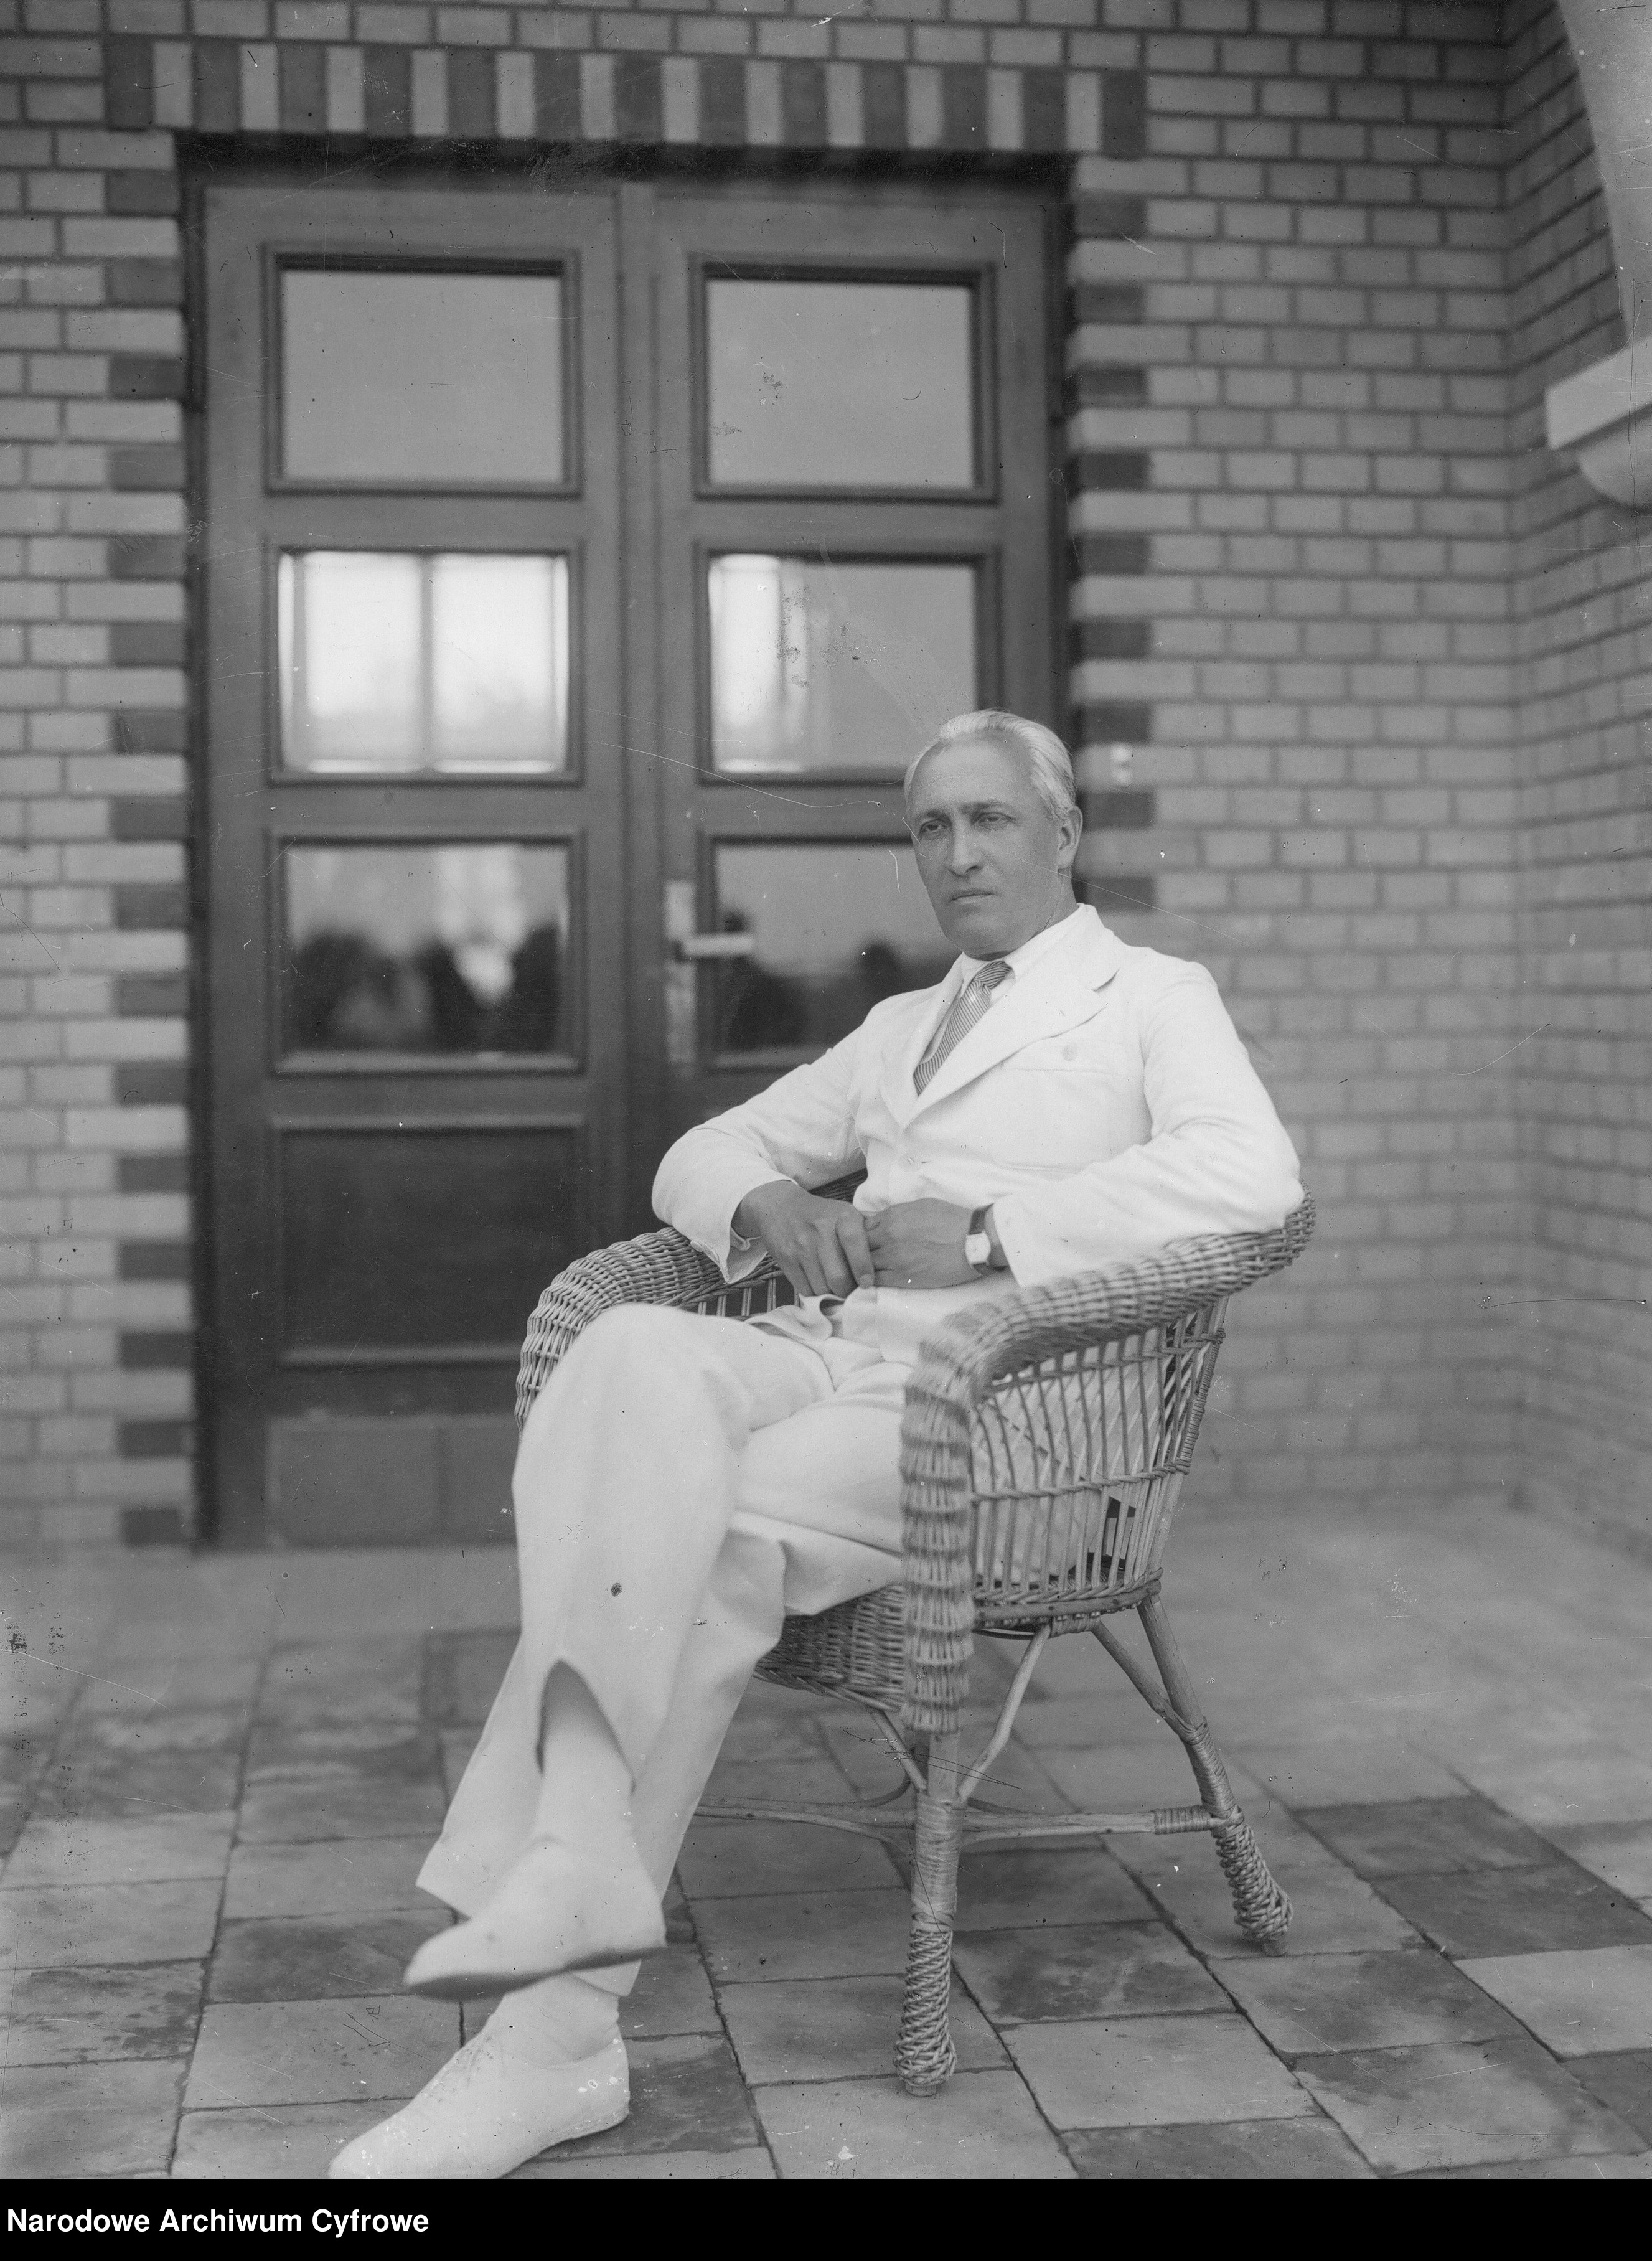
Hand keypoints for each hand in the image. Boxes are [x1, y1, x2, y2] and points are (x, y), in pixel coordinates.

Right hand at [733, 1179, 874, 1298]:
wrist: (781, 1207)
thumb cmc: (822, 1215)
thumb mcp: (846, 1213)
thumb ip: (867, 1232)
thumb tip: (888, 1257)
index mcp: (842, 1217)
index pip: (855, 1244)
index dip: (863, 1268)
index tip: (866, 1283)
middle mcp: (820, 1230)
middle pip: (838, 1276)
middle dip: (847, 1290)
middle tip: (851, 1291)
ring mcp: (801, 1245)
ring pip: (821, 1287)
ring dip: (831, 1294)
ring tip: (835, 1288)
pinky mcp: (786, 1258)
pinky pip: (804, 1288)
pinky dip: (814, 1292)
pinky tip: (819, 1283)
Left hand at [864, 1200, 976, 1289]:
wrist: (973, 1241)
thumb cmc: (952, 1220)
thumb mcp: (921, 1205)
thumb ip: (896, 1213)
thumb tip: (879, 1220)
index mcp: (893, 1217)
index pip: (861, 1226)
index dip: (861, 1233)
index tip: (866, 1238)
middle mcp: (889, 1237)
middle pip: (858, 1246)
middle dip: (859, 1250)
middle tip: (864, 1255)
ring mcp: (895, 1259)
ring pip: (864, 1265)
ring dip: (865, 1266)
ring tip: (868, 1268)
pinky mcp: (904, 1279)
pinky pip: (877, 1280)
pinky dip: (873, 1279)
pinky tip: (876, 1278)